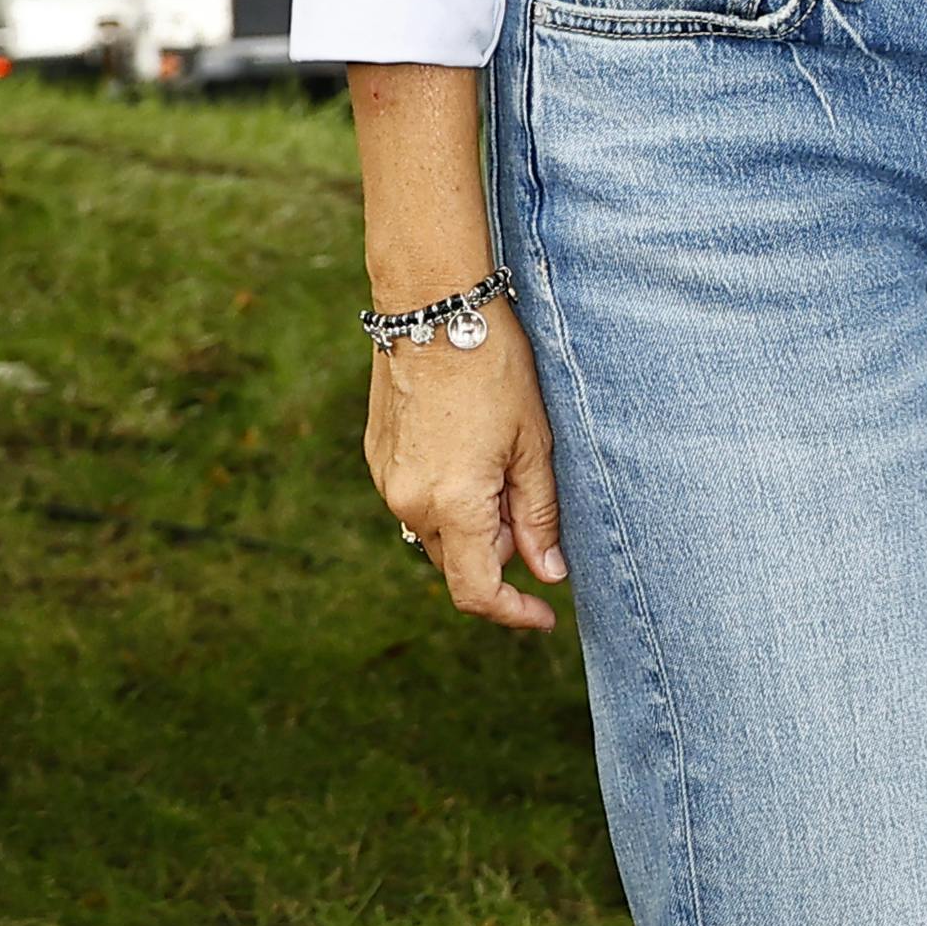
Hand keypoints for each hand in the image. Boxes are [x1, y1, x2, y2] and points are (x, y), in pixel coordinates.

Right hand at [364, 325, 564, 631]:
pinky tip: (476, 450)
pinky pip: (416, 498)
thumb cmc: (495, 369)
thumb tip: (548, 574)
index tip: (545, 616)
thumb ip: (537, 514)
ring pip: (435, 530)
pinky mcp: (378, 457)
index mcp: (451, 505)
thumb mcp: (533, 442)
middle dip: (500, 552)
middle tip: (536, 507)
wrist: (433, 309)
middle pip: (457, 560)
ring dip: (474, 522)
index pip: (476, 590)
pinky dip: (449, 497)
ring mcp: (386, 481)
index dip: (513, 612)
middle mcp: (408, 503)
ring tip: (508, 465)